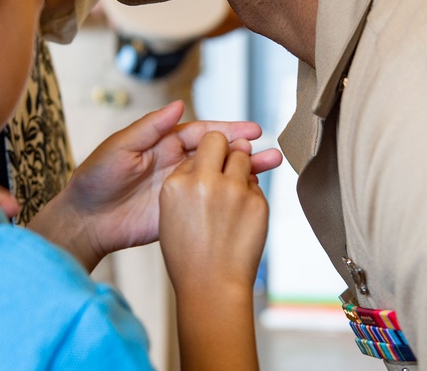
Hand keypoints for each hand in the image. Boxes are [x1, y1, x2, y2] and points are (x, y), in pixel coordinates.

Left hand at [27, 100, 281, 270]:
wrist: (85, 219)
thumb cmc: (95, 177)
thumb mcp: (120, 147)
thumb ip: (150, 128)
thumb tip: (180, 104)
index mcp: (164, 144)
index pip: (203, 134)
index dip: (228, 130)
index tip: (252, 130)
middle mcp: (177, 163)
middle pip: (218, 154)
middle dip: (245, 151)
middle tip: (272, 151)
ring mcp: (182, 189)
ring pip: (219, 178)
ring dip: (245, 174)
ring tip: (273, 170)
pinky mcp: (181, 212)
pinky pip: (210, 204)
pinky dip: (231, 200)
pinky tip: (252, 198)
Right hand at [159, 131, 268, 294]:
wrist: (211, 285)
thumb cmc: (188, 253)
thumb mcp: (169, 211)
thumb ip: (185, 179)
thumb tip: (207, 157)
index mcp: (177, 183)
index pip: (198, 144)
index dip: (207, 151)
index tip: (211, 160)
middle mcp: (205, 181)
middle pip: (222, 142)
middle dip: (227, 148)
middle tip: (226, 163)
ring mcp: (234, 191)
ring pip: (245, 158)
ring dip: (242, 167)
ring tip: (233, 193)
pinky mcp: (257, 203)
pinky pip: (256, 186)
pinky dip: (250, 196)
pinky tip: (240, 217)